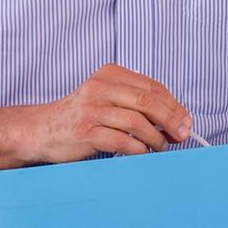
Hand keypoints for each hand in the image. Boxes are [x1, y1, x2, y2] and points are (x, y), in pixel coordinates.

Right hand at [30, 64, 191, 161]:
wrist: (41, 130)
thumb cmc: (81, 117)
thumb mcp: (107, 99)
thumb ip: (136, 104)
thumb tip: (176, 120)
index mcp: (110, 74)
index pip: (152, 87)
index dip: (174, 105)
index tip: (186, 121)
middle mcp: (100, 87)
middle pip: (148, 101)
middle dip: (171, 120)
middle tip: (182, 135)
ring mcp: (91, 109)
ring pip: (137, 122)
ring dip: (156, 138)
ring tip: (160, 148)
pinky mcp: (85, 132)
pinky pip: (122, 141)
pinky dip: (138, 150)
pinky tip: (142, 153)